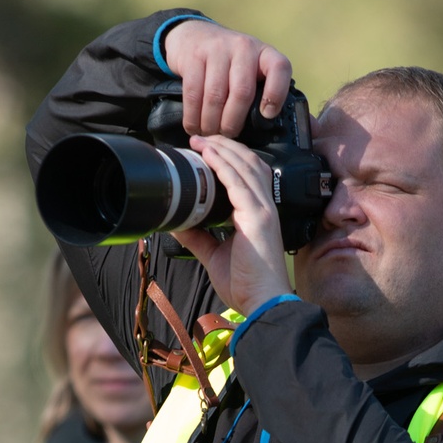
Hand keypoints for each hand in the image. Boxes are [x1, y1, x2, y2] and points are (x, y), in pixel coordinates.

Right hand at [163, 20, 291, 135]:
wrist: (195, 36)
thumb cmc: (231, 65)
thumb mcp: (255, 72)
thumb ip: (276, 98)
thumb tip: (310, 131)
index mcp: (265, 54)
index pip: (279, 68)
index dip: (276, 93)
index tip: (267, 114)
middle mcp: (244, 47)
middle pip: (242, 93)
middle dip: (233, 122)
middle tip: (228, 136)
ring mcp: (217, 49)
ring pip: (215, 97)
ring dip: (211, 123)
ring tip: (211, 134)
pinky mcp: (194, 56)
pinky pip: (193, 94)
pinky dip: (193, 117)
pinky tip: (194, 126)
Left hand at [173, 136, 291, 314]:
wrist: (261, 304)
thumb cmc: (246, 285)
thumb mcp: (214, 256)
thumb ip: (199, 238)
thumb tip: (178, 222)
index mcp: (256, 215)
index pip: (247, 175)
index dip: (228, 158)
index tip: (204, 151)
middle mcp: (263, 207)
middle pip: (248, 163)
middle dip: (224, 146)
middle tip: (199, 138)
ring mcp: (263, 210)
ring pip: (245, 166)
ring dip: (222, 149)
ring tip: (201, 140)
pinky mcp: (258, 217)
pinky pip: (239, 183)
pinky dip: (224, 165)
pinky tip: (210, 155)